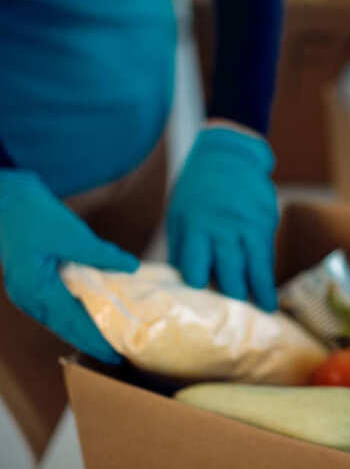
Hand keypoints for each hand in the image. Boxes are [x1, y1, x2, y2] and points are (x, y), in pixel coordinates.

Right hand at [0, 171, 138, 363]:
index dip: (95, 341)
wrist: (6, 199)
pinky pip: (54, 306)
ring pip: (57, 319)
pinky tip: (89, 315)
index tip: (115, 356)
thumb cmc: (34, 215)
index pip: (72, 324)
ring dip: (81, 330)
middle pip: (64, 327)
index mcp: (37, 290)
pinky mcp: (30, 282)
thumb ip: (101, 254)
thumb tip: (131, 267)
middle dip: (90, 342)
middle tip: (117, 356)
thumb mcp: (72, 235)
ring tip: (107, 341)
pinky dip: (72, 314)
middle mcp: (29, 298)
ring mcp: (26, 292)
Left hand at [167, 127, 277, 309]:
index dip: (199, 291)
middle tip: (236, 321)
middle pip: (227, 272)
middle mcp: (221, 228)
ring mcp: (246, 224)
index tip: (201, 310)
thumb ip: (185, 247)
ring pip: (252, 267)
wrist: (228, 153)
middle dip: (232, 299)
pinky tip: (270, 294)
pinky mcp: (266, 220)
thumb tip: (186, 283)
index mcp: (193, 227)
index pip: (195, 269)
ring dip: (258, 293)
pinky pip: (266, 255)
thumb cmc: (199, 189)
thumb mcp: (180, 214)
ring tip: (264, 314)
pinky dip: (267, 276)